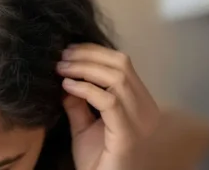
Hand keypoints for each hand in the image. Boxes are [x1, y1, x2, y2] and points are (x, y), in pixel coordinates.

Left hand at [56, 43, 159, 169]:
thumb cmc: (97, 161)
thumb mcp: (84, 127)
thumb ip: (79, 103)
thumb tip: (67, 79)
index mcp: (140, 104)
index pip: (123, 65)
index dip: (95, 52)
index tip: (69, 51)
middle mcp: (146, 109)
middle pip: (122, 65)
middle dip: (89, 54)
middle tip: (62, 56)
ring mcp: (141, 122)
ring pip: (117, 78)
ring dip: (84, 68)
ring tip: (61, 69)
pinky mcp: (129, 134)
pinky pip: (108, 101)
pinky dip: (85, 89)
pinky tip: (67, 86)